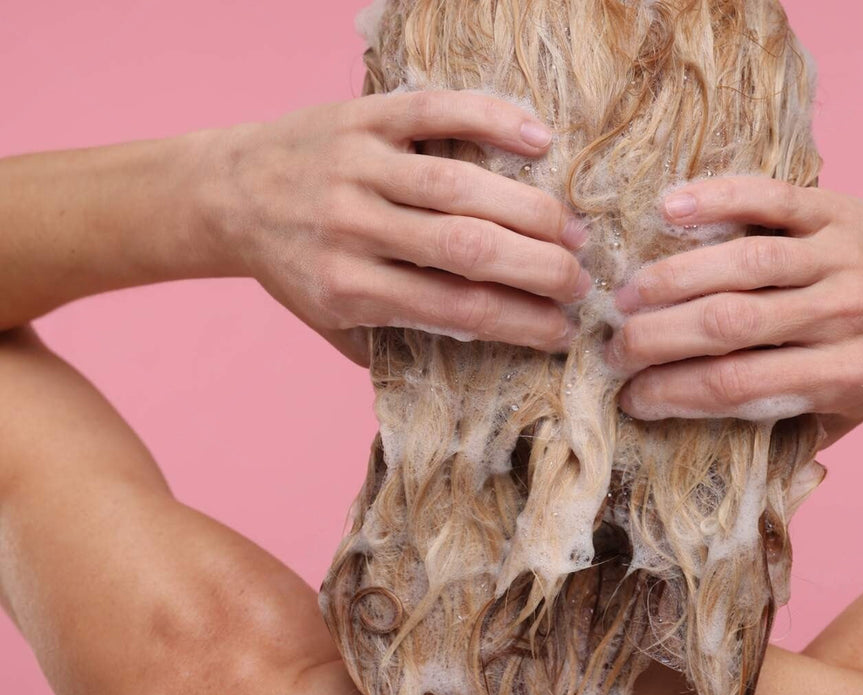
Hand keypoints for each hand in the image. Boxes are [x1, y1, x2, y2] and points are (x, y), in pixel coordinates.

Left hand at [202, 90, 590, 365]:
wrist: (223, 192)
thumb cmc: (292, 264)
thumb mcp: (326, 320)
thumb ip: (388, 343)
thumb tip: (475, 359)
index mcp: (348, 287)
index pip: (455, 309)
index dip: (520, 323)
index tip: (563, 331)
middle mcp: (353, 227)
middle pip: (466, 249)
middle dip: (540, 270)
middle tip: (582, 283)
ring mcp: (357, 166)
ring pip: (459, 186)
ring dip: (529, 210)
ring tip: (572, 233)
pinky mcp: (361, 116)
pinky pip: (435, 110)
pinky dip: (491, 120)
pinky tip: (539, 139)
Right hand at [606, 177, 862, 444]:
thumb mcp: (853, 411)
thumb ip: (789, 431)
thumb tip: (702, 449)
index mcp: (843, 374)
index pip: (738, 387)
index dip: (672, 394)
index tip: (630, 398)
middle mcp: (843, 315)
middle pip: (730, 326)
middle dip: (655, 339)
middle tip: (611, 349)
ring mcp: (840, 256)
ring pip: (742, 264)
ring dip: (671, 279)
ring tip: (625, 297)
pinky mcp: (837, 209)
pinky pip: (771, 198)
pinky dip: (719, 198)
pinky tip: (669, 209)